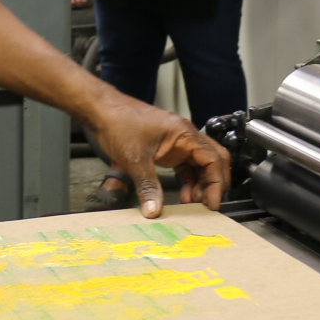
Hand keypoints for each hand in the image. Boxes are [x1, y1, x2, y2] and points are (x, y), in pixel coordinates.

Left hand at [88, 97, 229, 214]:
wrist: (102, 110)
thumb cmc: (119, 122)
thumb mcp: (135, 159)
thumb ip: (147, 186)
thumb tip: (155, 209)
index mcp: (184, 133)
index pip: (213, 159)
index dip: (217, 183)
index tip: (213, 202)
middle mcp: (185, 136)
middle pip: (212, 161)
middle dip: (214, 184)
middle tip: (209, 205)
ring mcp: (177, 142)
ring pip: (199, 165)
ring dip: (200, 184)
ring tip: (193, 203)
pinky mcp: (167, 149)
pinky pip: (185, 167)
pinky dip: (188, 181)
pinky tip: (184, 195)